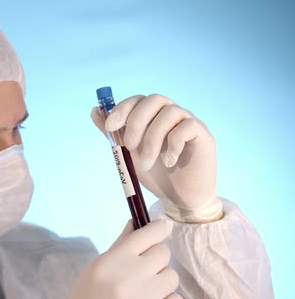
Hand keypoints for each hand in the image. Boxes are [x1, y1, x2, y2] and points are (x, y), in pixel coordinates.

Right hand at [68, 219, 182, 298]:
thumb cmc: (88, 297)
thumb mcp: (95, 270)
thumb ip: (119, 246)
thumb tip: (136, 223)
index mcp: (114, 261)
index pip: (147, 234)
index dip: (158, 228)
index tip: (163, 227)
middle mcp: (132, 276)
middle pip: (163, 253)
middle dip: (156, 258)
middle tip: (143, 269)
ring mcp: (148, 297)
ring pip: (171, 276)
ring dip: (161, 281)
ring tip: (143, 290)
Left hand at [91, 94, 220, 220]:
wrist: (179, 199)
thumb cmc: (155, 174)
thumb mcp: (128, 154)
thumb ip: (114, 134)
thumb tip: (94, 110)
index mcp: (153, 116)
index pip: (138, 99)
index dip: (122, 108)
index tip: (110, 127)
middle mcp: (171, 114)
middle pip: (154, 99)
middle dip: (136, 121)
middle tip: (129, 146)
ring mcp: (189, 122)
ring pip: (170, 113)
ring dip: (152, 139)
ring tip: (146, 162)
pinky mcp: (204, 135)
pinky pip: (188, 126)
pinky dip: (173, 144)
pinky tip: (168, 162)